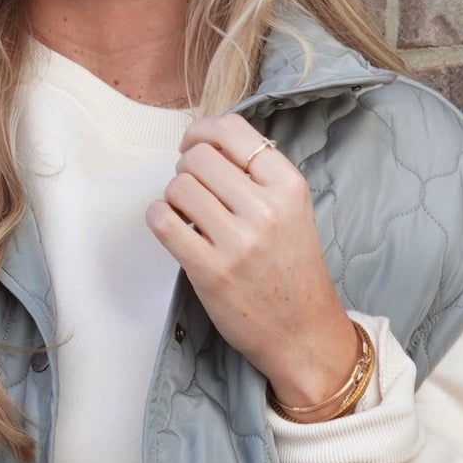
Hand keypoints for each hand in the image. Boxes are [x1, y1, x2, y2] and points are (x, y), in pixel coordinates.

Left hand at [146, 113, 360, 408]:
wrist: (303, 332)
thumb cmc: (292, 268)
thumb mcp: (293, 209)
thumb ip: (258, 174)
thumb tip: (204, 141)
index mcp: (288, 186)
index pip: (232, 130)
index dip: (202, 132)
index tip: (194, 147)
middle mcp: (266, 209)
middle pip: (198, 157)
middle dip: (186, 169)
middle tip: (193, 191)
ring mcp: (239, 242)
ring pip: (178, 186)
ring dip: (174, 197)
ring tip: (188, 216)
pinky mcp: (211, 271)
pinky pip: (163, 221)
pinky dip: (159, 218)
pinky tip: (173, 229)